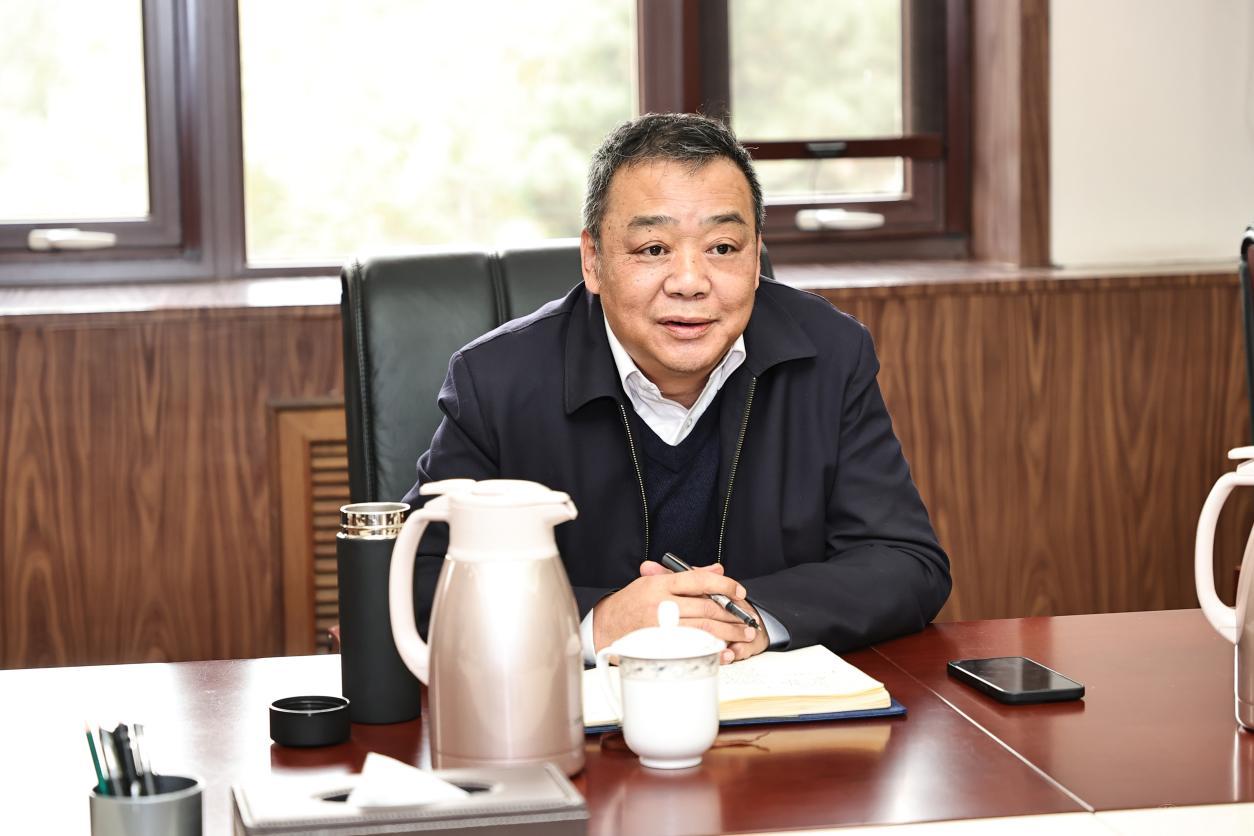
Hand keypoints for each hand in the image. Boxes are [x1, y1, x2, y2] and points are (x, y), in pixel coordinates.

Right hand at [593, 561, 766, 662]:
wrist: (605, 627)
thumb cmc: (630, 603)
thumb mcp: (654, 581)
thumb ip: (687, 576)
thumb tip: (717, 570)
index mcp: (660, 585)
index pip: (698, 580)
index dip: (724, 585)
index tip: (739, 591)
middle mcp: (660, 604)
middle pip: (706, 607)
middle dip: (732, 614)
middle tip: (747, 618)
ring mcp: (661, 628)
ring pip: (704, 629)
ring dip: (729, 633)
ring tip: (743, 634)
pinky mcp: (661, 648)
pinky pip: (694, 649)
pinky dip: (713, 650)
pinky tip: (725, 651)